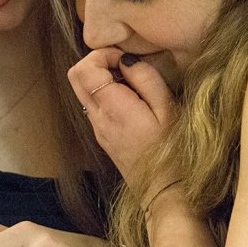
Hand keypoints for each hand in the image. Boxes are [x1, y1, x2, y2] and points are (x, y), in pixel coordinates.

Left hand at [68, 48, 178, 185]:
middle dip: (96, 62)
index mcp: (114, 109)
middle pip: (75, 77)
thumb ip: (146, 79)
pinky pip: (94, 105)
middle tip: (123, 66)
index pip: (84, 69)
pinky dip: (105, 93)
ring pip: (82, 90)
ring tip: (132, 84)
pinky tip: (132, 100)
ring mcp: (98, 129)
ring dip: (101, 78)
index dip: (102, 54)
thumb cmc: (173, 152)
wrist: (164, 191)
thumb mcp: (168, 109)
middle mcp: (98, 119)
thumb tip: (126, 60)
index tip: (126, 60)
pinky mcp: (102, 136)